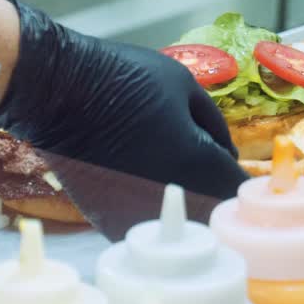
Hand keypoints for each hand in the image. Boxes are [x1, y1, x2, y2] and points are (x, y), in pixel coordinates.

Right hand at [0, 0, 247, 238]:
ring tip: (181, 184)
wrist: (57, 91)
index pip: (238, 191)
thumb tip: (226, 155)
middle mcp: (169, 198)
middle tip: (217, 180)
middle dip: (220, 200)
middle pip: (212, 215)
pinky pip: (145, 224)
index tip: (246, 177)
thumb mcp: (184, 86)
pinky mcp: (107, 219)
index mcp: (197, 164)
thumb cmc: (123, 78)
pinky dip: (154, 212)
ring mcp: (136, 212)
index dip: (247, 185)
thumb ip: (214, 126)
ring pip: (177, 225)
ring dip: (188, 211)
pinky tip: (148, 188)